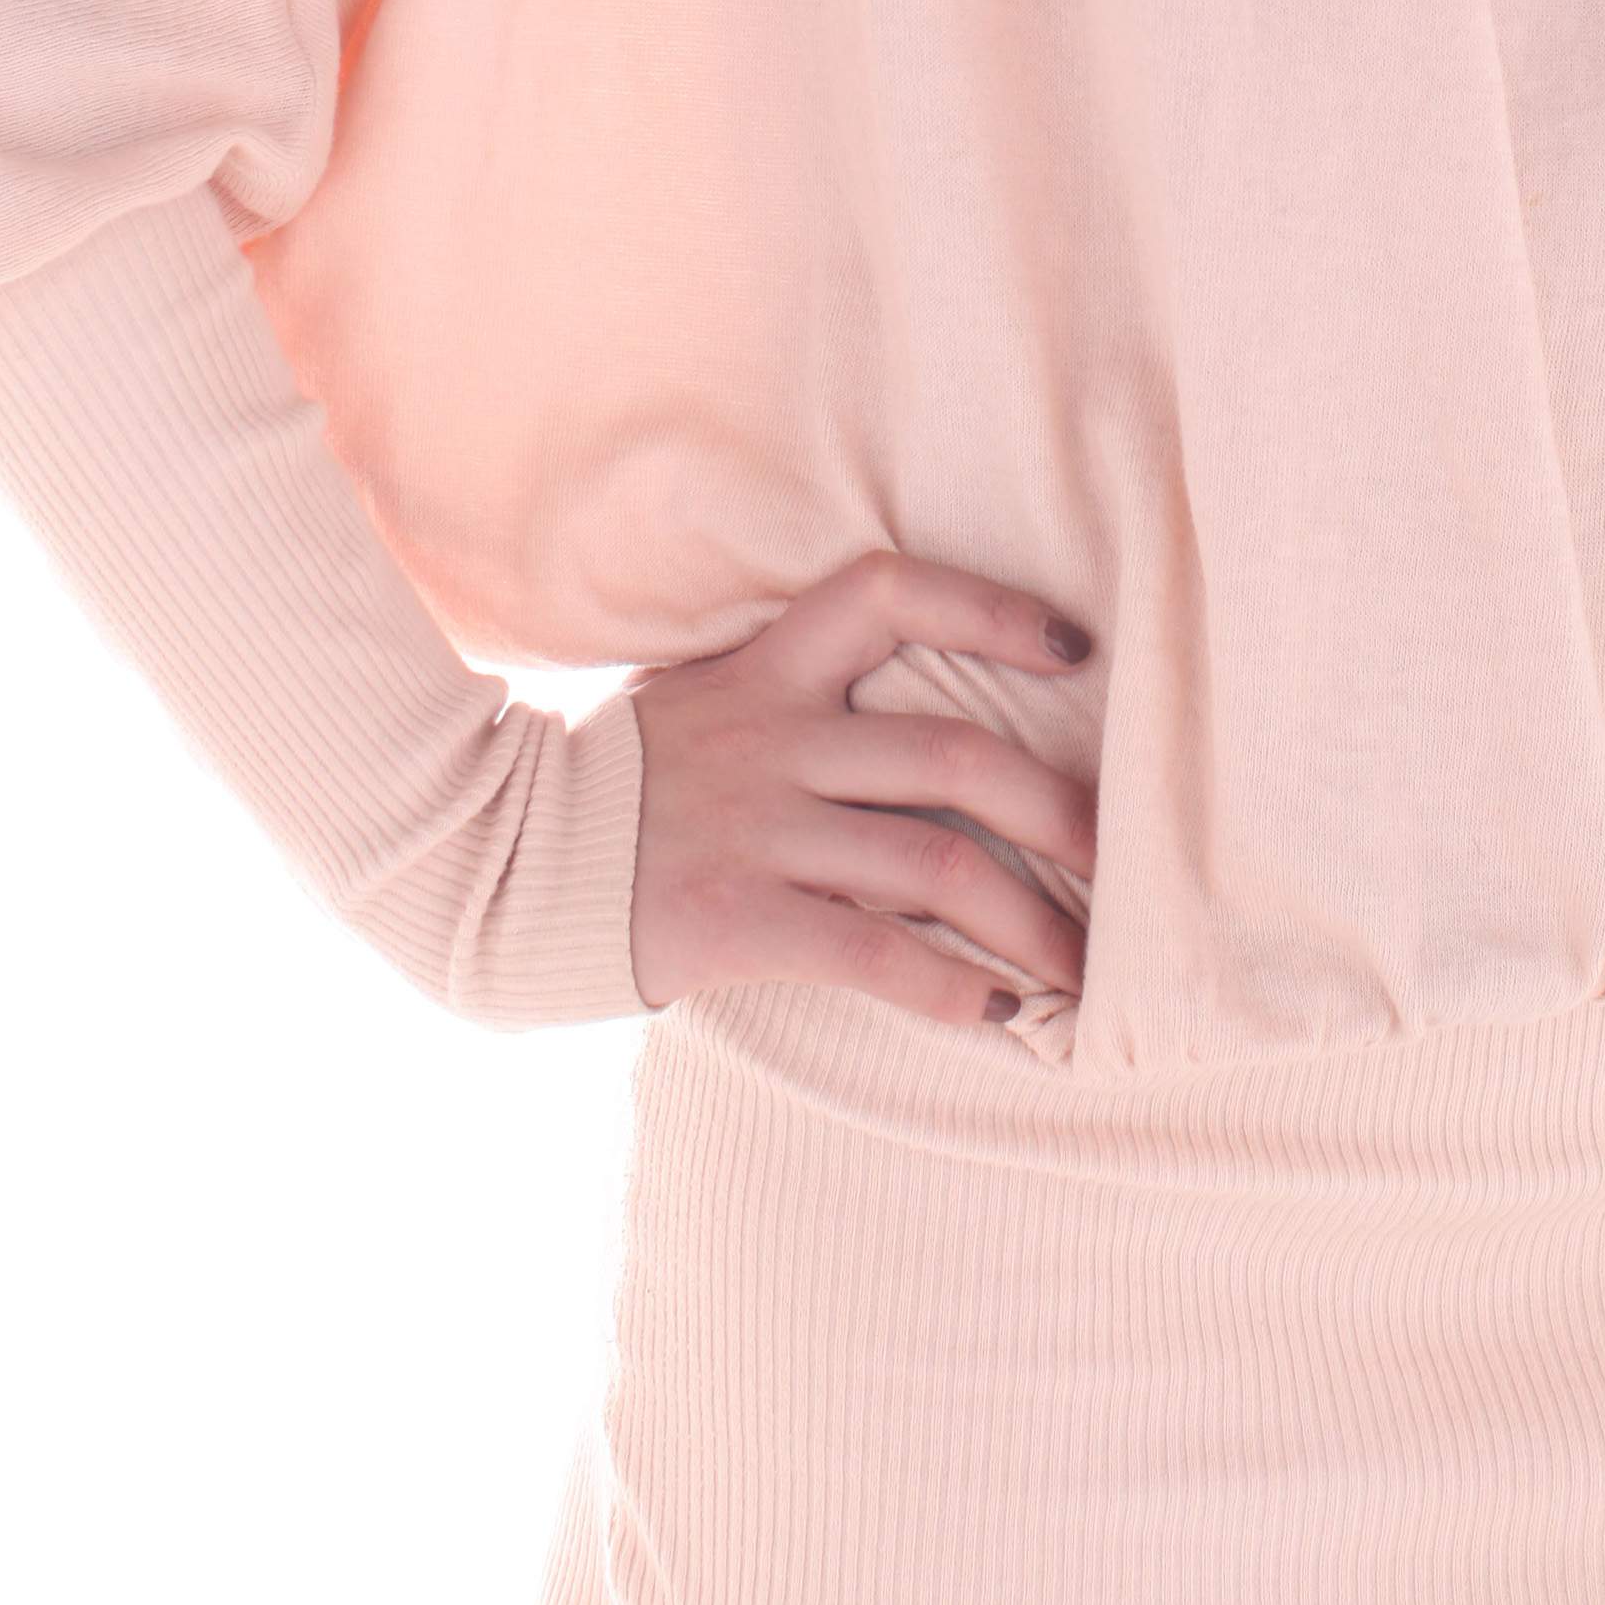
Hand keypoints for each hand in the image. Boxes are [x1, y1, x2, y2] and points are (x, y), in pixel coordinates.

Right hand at [625, 545, 1101, 1025]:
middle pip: (956, 757)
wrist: (490, 865)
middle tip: (1115, 858)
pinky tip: (998, 1013)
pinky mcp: (739, 917)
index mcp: (766, 671)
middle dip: (1058, 812)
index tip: (1071, 648)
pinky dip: (950, 986)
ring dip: (1031, 920)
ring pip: (938, 864)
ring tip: (1082, 966)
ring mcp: (759, 828)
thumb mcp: (694, 707)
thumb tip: (897, 737)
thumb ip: (785, 707)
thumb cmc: (610, 792)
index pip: (889, 591)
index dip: (990, 608)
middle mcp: (775, 738)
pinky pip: (873, 952)